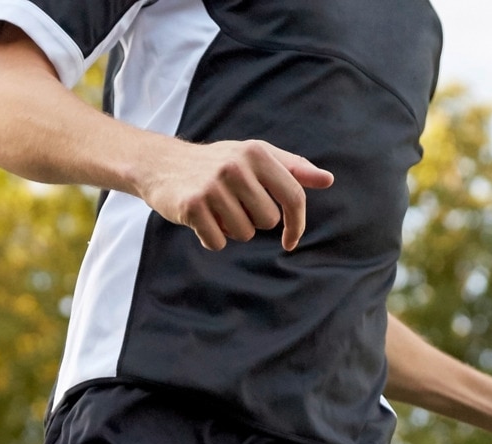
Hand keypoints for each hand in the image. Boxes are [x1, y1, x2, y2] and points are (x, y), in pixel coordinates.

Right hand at [133, 139, 334, 250]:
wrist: (163, 164)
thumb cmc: (218, 163)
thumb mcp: (256, 157)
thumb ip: (293, 169)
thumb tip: (328, 180)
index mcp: (257, 153)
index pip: (293, 196)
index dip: (297, 224)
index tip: (291, 241)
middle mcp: (236, 166)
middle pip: (267, 221)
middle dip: (253, 221)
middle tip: (233, 204)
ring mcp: (213, 186)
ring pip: (244, 234)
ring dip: (232, 230)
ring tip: (216, 209)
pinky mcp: (192, 206)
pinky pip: (218, 242)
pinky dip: (212, 238)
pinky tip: (201, 219)